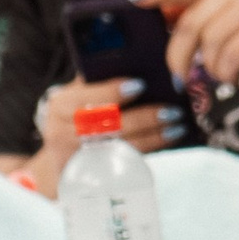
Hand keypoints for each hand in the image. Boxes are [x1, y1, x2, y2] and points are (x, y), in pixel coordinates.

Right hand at [25, 76, 184, 196]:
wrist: (62, 158)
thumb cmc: (79, 116)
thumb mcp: (79, 97)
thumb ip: (99, 82)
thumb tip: (141, 65)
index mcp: (60, 105)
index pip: (85, 97)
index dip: (112, 91)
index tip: (140, 84)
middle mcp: (62, 132)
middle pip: (108, 124)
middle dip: (144, 117)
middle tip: (173, 111)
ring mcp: (77, 157)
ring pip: (121, 145)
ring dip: (154, 135)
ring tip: (178, 126)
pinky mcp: (92, 174)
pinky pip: (126, 161)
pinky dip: (151, 148)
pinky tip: (169, 139)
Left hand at [133, 0, 238, 92]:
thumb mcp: (226, 27)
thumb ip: (198, 19)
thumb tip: (157, 19)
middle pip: (190, 23)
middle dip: (177, 56)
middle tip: (177, 77)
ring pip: (210, 43)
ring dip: (209, 68)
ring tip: (219, 75)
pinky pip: (230, 57)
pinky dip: (226, 74)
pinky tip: (233, 77)